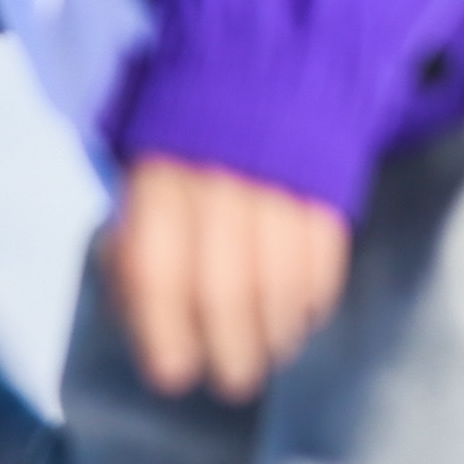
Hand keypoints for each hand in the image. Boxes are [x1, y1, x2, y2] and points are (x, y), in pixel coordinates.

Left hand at [100, 158, 349, 403]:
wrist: (260, 82)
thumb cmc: (190, 155)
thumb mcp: (144, 186)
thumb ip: (136, 250)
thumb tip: (139, 324)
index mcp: (159, 177)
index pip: (156, 270)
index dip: (163, 331)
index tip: (172, 375)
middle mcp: (218, 178)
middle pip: (224, 286)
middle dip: (229, 347)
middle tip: (232, 382)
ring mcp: (278, 182)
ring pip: (280, 284)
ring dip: (273, 334)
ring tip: (267, 352)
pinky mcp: (327, 189)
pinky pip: (322, 264)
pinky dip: (310, 303)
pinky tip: (297, 318)